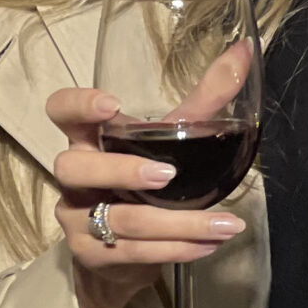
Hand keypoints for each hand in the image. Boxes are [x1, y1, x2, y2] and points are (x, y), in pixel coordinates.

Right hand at [50, 86, 246, 307]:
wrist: (119, 254)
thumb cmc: (142, 182)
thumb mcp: (171, 138)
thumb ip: (205, 100)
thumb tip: (245, 53)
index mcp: (88, 138)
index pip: (61, 111)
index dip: (77, 105)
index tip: (111, 104)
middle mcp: (74, 176)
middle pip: (75, 167)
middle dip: (122, 171)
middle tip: (168, 176)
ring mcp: (76, 218)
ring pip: (119, 220)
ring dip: (178, 224)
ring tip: (225, 224)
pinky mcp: (90, 254)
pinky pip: (133, 253)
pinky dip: (176, 249)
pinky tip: (209, 245)